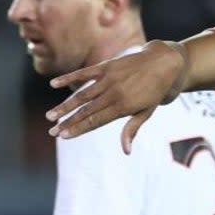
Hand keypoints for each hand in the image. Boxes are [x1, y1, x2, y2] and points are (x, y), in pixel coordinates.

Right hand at [46, 40, 187, 152]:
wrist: (163, 63)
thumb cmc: (155, 92)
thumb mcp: (146, 112)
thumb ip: (132, 129)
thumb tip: (126, 151)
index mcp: (123, 106)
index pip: (95, 120)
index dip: (78, 128)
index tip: (63, 136)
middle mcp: (113, 92)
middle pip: (85, 110)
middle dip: (67, 122)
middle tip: (52, 132)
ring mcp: (108, 78)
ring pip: (81, 94)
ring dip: (64, 105)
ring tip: (50, 116)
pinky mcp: (106, 66)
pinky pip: (84, 73)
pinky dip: (69, 78)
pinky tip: (53, 84)